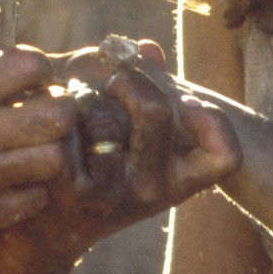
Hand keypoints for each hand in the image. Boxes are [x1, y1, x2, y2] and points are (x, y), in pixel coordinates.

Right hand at [0, 47, 76, 247]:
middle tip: (47, 113)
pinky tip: (15, 181)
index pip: (30, 65)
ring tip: (32, 150)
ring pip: (54, 159)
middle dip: (60, 109)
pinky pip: (36, 198)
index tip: (34, 79)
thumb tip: (8, 65)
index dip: (40, 68)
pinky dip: (31, 190)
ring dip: (48, 151)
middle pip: (58, 114)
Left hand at [15, 39, 238, 262]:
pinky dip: (56, 111)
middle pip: (156, 109)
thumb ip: (151, 86)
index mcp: (178, 179)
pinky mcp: (70, 189)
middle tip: (111, 85)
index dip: (212, 121)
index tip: (187, 102)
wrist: (48, 224)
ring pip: (104, 114)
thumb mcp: (138, 133)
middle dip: (128, 80)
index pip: (224, 155)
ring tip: (72, 116)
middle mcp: (152, 190)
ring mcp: (113, 193)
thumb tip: (146, 49)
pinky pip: (68, 123)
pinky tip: (51, 129)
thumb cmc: (100, 167)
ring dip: (83, 98)